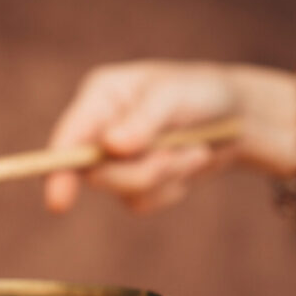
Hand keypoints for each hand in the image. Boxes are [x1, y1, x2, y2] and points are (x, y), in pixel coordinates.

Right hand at [44, 61, 295, 213]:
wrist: (236, 116)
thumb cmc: (202, 92)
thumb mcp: (176, 95)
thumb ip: (144, 120)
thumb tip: (112, 147)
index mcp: (101, 97)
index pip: (70, 136)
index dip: (59, 169)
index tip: (59, 201)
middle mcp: (100, 128)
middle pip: (96, 172)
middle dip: (143, 171)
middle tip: (180, 157)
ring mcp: (114, 158)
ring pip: (122, 190)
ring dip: (166, 176)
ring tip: (196, 151)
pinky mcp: (132, 182)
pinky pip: (141, 203)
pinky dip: (170, 189)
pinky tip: (188, 163)